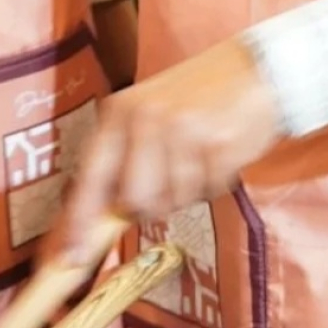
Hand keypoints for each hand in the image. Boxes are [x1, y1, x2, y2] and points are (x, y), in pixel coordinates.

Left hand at [51, 37, 282, 266]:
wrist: (258, 68)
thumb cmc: (198, 96)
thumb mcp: (149, 111)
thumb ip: (124, 157)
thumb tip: (99, 219)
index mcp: (120, 111)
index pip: (91, 176)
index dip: (79, 221)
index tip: (70, 258)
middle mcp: (146, 119)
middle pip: (135, 201)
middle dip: (152, 203)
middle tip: (171, 175)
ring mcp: (183, 132)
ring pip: (174, 200)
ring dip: (189, 189)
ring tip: (200, 153)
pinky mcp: (218, 145)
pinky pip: (208, 191)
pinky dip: (215, 181)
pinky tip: (220, 151)